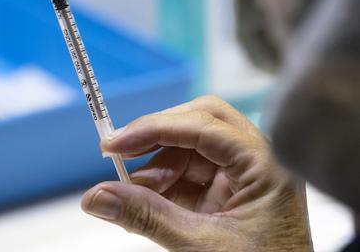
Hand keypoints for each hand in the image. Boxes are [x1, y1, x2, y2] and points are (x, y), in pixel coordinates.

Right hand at [81, 96, 312, 250]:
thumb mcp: (198, 247)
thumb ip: (145, 218)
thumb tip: (96, 197)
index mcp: (265, 167)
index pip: (203, 125)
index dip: (153, 129)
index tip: (115, 144)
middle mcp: (258, 163)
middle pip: (200, 122)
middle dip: (157, 136)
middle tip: (120, 151)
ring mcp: (244, 177)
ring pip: (190, 147)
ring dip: (155, 165)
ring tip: (131, 192)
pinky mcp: (230, 194)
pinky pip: (190, 173)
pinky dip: (163, 183)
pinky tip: (145, 199)